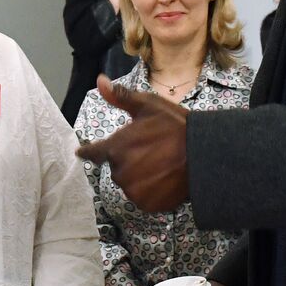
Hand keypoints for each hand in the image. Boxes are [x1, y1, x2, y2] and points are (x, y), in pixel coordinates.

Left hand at [77, 74, 189, 211]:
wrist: (204, 155)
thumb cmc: (175, 126)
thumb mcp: (149, 106)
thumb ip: (121, 97)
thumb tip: (99, 81)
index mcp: (115, 148)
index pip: (93, 153)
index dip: (88, 151)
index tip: (82, 152)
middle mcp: (120, 172)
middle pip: (116, 167)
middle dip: (128, 160)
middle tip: (150, 152)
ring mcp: (133, 190)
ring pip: (129, 183)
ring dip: (138, 177)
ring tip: (160, 165)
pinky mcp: (147, 204)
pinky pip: (142, 198)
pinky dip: (150, 191)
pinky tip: (164, 179)